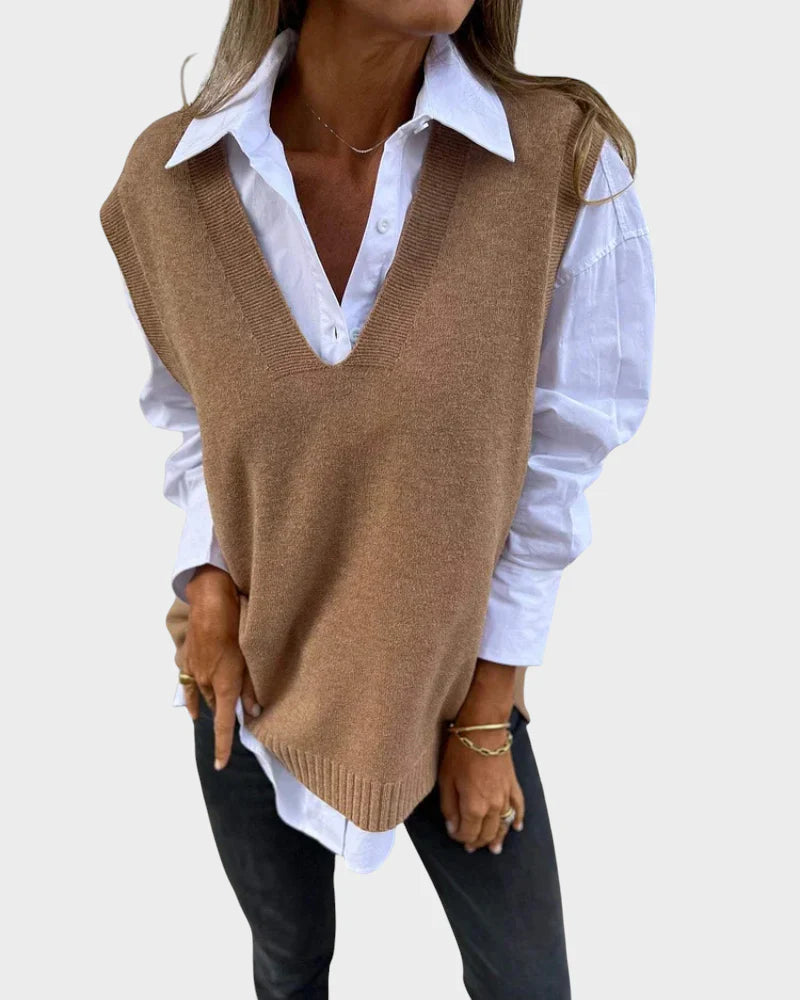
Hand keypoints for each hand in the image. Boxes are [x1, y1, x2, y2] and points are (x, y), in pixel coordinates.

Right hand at [181, 566, 260, 769]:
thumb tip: (253, 711)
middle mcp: (207, 682)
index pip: (223, 724)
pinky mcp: (187, 659)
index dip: (223, 746)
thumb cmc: (237, 627)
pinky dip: (193, 698)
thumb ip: (251, 688)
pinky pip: (188, 684)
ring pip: (205, 695)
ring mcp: (194, 671)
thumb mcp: (250, 658)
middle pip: (217, 706)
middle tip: (238, 712)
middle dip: (226, 712)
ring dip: (214, 700)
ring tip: (220, 707)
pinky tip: (193, 709)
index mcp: (224, 685)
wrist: (211, 604)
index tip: (220, 765)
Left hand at [438, 659, 524, 854]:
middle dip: (477, 842)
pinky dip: (518, 819)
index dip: (459, 837)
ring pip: (503, 825)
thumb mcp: (446, 780)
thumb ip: (449, 808)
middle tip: (471, 848)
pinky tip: (516, 827)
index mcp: (474, 807)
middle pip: (486, 833)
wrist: (483, 728)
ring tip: (494, 849)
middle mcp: (493, 806)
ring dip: (498, 838)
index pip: (467, 833)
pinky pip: (518, 807)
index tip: (453, 833)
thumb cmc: (460, 751)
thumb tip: (453, 828)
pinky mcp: (513, 784)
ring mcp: (505, 796)